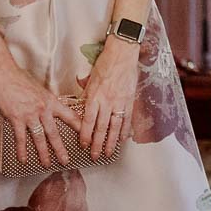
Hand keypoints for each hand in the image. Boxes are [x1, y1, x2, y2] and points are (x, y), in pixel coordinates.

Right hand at [0, 62, 80, 167]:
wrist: (5, 75)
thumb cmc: (21, 79)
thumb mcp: (40, 89)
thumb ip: (47, 100)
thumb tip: (52, 107)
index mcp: (51, 101)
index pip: (70, 116)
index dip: (79, 127)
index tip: (85, 135)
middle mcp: (43, 110)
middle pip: (55, 133)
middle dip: (61, 148)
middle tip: (66, 160)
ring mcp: (29, 115)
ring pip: (39, 138)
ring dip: (43, 153)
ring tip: (47, 163)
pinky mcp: (16, 119)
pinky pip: (20, 138)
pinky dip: (22, 150)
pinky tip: (23, 159)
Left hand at [80, 38, 139, 158]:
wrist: (123, 54)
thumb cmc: (105, 63)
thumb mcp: (91, 79)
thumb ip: (86, 94)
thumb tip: (81, 106)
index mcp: (94, 96)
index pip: (88, 121)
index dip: (86, 135)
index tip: (83, 145)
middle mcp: (107, 101)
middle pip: (101, 127)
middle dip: (97, 144)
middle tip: (95, 156)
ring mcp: (119, 102)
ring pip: (114, 126)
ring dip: (111, 141)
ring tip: (109, 152)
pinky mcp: (130, 100)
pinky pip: (127, 118)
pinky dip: (125, 130)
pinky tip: (123, 139)